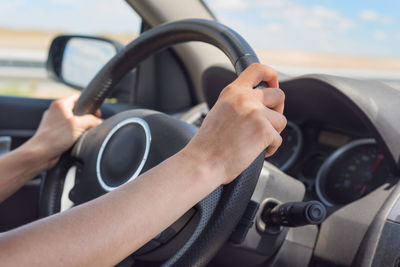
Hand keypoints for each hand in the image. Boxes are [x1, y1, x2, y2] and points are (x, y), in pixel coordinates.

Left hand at [27, 94, 101, 168]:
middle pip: (77, 111)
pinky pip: (69, 132)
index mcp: (60, 105)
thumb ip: (92, 120)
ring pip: (73, 122)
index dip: (89, 104)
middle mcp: (55, 112)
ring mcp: (54, 123)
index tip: (96, 113)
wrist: (41, 154)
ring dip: (80, 129)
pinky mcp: (55, 134)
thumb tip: (99, 121)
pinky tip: (75, 141)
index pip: (78, 97)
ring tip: (80, 135)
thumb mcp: (79, 124)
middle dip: (86, 119)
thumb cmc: (54, 137)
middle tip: (90, 125)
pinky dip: (74, 136)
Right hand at [184, 63, 285, 184]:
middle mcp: (245, 98)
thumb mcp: (220, 111)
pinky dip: (270, 148)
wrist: (203, 162)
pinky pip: (279, 139)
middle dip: (277, 110)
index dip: (271, 75)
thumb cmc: (209, 144)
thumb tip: (259, 102)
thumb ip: (238, 102)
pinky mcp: (264, 130)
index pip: (258, 69)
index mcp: (233, 91)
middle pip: (279, 95)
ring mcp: (256, 113)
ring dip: (272, 133)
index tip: (273, 85)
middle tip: (267, 123)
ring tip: (255, 142)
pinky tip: (254, 151)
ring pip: (281, 120)